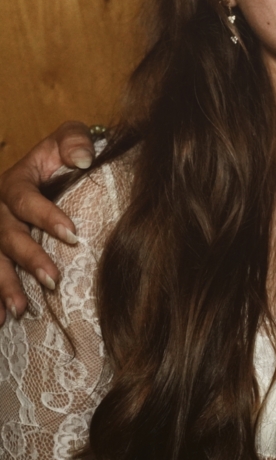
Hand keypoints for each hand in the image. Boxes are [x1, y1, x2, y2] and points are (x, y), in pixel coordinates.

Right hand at [0, 122, 94, 322]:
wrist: (50, 166)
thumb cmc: (62, 154)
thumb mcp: (67, 139)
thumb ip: (74, 141)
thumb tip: (84, 158)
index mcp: (15, 182)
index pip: (24, 199)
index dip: (45, 216)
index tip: (72, 234)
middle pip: (7, 235)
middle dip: (28, 258)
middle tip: (53, 279)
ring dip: (4, 285)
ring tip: (20, 309)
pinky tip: (1, 320)